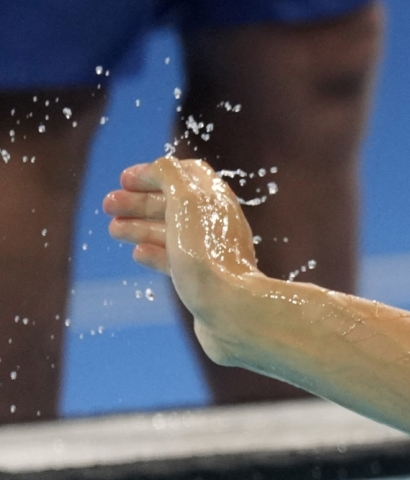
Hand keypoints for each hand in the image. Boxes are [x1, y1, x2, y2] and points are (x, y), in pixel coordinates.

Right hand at [103, 158, 262, 359]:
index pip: (186, 175)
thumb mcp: (185, 200)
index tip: (124, 180)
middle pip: (175, 204)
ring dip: (140, 226)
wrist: (231, 311)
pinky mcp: (207, 282)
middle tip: (108, 205)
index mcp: (217, 201)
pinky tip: (138, 253)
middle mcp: (219, 225)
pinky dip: (155, 254)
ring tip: (113, 229)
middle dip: (139, 201)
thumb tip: (157, 168)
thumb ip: (170, 174)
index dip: (153, 173)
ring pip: (172, 233)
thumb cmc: (207, 255)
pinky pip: (178, 262)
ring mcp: (213, 255)